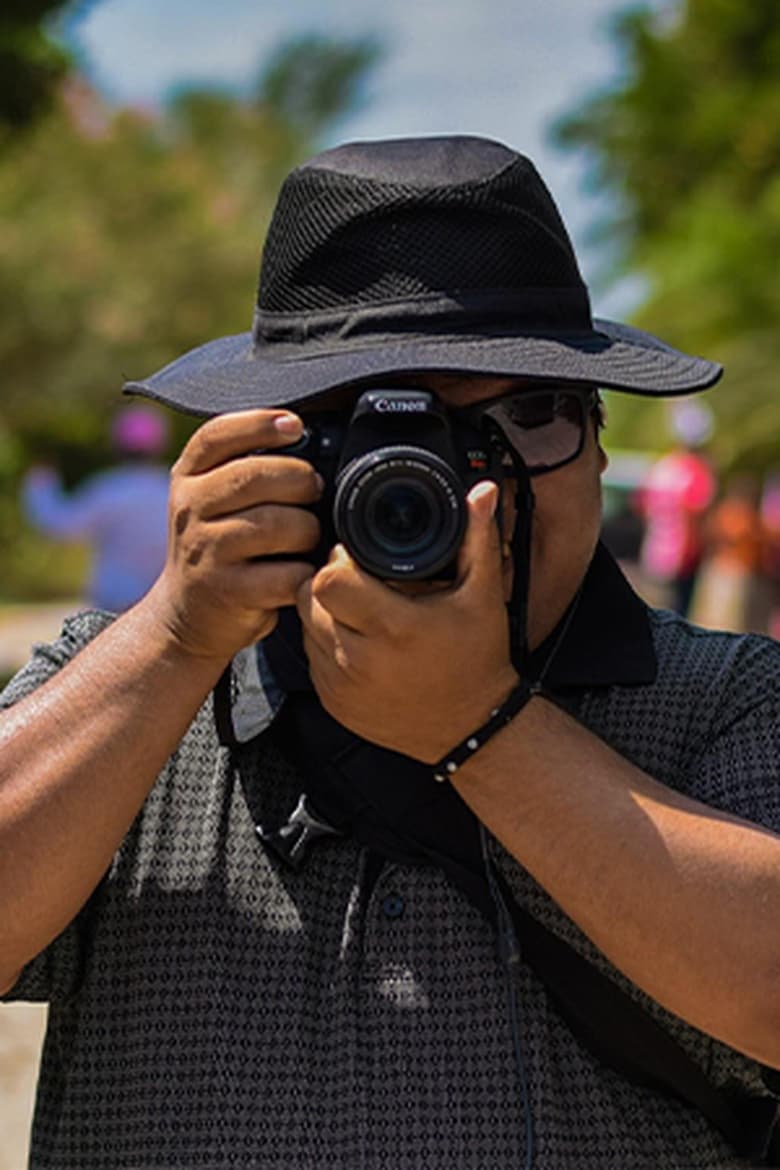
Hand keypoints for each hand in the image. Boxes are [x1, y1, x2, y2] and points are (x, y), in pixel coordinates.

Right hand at [144, 409, 322, 662]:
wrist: (187, 615)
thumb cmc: (219, 546)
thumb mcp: (214, 500)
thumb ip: (244, 468)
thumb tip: (303, 433)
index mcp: (188, 477)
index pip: (217, 435)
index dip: (259, 424)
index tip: (296, 426)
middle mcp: (190, 509)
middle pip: (253, 476)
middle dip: (299, 479)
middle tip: (315, 490)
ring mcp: (205, 551)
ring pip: (274, 525)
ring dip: (307, 529)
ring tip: (309, 536)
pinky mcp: (226, 591)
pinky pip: (283, 573)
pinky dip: (305, 572)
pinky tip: (304, 571)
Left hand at [296, 481, 518, 761]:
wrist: (471, 730)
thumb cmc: (477, 660)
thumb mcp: (483, 596)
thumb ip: (477, 539)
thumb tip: (482, 493)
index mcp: (394, 629)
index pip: (330, 580)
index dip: (339, 560)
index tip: (358, 557)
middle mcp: (361, 660)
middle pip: (309, 598)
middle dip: (328, 582)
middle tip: (358, 581)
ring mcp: (342, 685)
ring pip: (304, 626)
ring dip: (323, 611)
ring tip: (359, 608)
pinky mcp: (332, 703)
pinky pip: (311, 657)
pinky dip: (326, 642)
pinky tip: (357, 638)